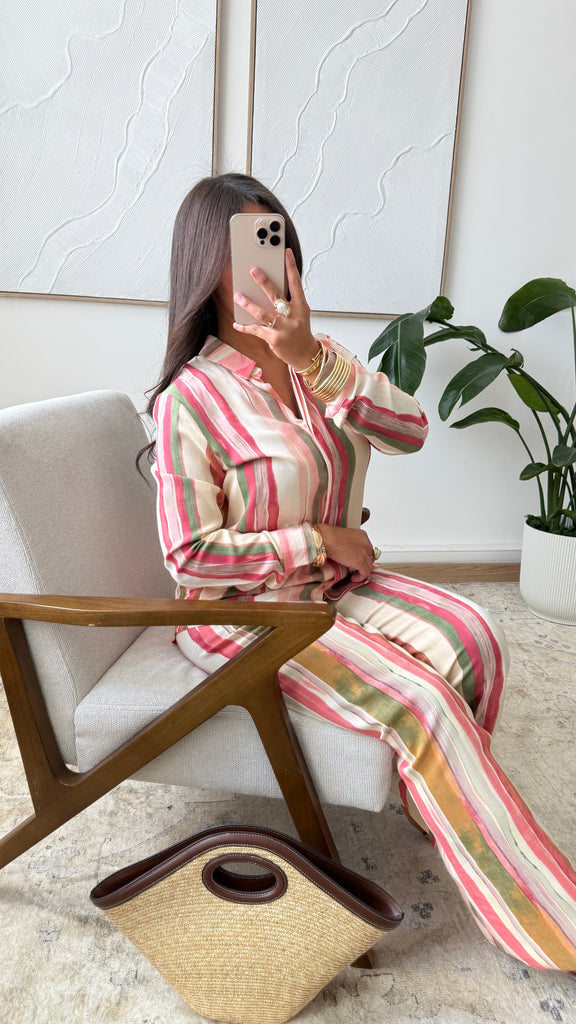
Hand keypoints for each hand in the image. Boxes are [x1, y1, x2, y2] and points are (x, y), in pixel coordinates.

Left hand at [232, 249, 318, 371]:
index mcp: (301, 307)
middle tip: (253, 269)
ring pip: (262, 313)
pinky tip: (237, 323)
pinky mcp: (273, 339)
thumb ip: (288, 301)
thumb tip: (269, 287)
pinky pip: (256, 330)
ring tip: (238, 296)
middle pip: (276, 296)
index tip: (286, 253)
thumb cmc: (300, 331)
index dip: (291, 267)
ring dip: (248, 304)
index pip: (296, 283)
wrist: (305, 355)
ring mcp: (283, 328)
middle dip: (264, 282)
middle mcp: (292, 316)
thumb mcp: (300, 314)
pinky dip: (245, 327)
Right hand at [316, 524, 375, 581]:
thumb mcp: (345, 537)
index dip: (364, 557)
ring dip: (362, 572)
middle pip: (371, 558)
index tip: (359, 561)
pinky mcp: (360, 562)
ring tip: (355, 575)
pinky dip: (360, 578)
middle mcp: (366, 543)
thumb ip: (350, 544)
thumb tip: (349, 553)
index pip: (369, 549)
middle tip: (357, 569)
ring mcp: (364, 553)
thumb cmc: (329, 536)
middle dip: (365, 564)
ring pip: (369, 566)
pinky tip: (353, 578)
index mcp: (362, 536)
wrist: (325, 538)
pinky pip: (365, 573)